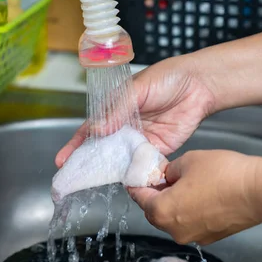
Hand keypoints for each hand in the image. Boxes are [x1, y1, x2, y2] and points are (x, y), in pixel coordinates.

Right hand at [55, 55, 216, 167]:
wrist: (200, 84)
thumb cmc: (167, 78)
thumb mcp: (137, 89)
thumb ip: (117, 111)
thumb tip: (96, 129)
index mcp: (114, 111)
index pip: (90, 131)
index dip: (75, 146)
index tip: (62, 160)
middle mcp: (123, 128)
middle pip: (101, 149)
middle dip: (88, 163)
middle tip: (73, 178)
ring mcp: (139, 141)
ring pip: (119, 159)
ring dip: (109, 170)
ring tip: (93, 183)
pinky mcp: (156, 150)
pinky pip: (141, 164)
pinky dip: (134, 173)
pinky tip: (124, 181)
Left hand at [128, 150, 261, 245]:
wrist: (259, 191)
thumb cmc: (222, 174)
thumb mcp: (188, 161)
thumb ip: (170, 170)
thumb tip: (167, 177)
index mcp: (162, 211)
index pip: (140, 198)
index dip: (137, 185)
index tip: (136, 178)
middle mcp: (174, 230)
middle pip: (154, 212)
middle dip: (154, 196)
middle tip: (160, 180)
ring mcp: (193, 236)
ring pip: (173, 220)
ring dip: (172, 205)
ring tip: (182, 186)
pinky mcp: (211, 238)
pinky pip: (191, 224)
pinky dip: (189, 212)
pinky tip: (199, 197)